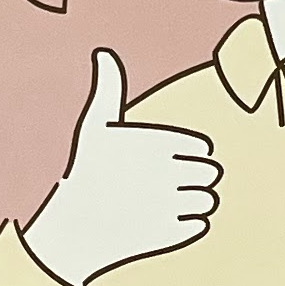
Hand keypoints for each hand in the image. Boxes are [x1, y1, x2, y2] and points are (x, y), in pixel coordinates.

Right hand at [20, 48, 218, 285]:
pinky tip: (161, 223)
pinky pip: (201, 225)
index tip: (161, 164)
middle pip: (211, 174)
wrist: (73, 228)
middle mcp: (168, 171)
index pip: (203, 149)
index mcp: (158, 141)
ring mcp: (171, 203)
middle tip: (164, 187)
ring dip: (193, 202)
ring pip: (209, 200)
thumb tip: (104, 53)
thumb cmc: (87, 171)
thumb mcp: (95, 127)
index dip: (186, 157)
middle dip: (194, 180)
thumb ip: (109, 89)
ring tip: (164, 204)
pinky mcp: (172, 233)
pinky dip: (187, 225)